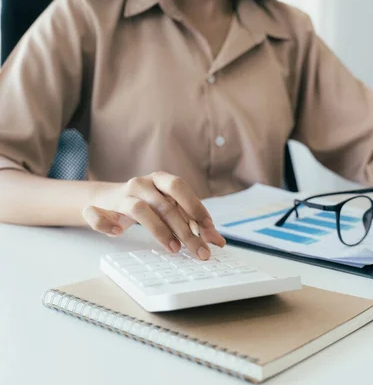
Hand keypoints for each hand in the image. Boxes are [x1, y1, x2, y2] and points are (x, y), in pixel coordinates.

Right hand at [82, 171, 225, 258]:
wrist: (105, 200)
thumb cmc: (146, 205)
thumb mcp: (170, 209)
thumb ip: (193, 222)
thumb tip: (218, 241)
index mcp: (160, 179)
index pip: (180, 188)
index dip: (195, 207)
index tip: (209, 230)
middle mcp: (141, 184)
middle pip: (164, 205)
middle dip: (185, 230)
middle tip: (199, 251)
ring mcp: (120, 195)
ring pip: (139, 209)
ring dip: (158, 231)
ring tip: (174, 248)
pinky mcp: (97, 207)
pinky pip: (97, 214)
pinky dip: (105, 224)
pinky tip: (117, 234)